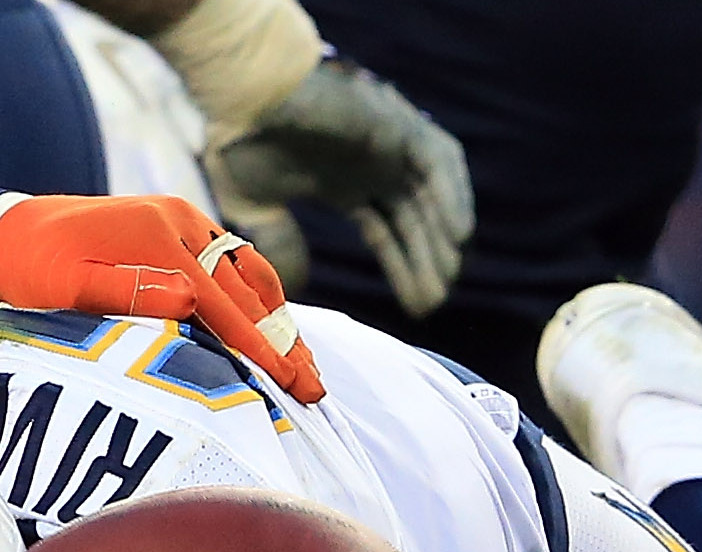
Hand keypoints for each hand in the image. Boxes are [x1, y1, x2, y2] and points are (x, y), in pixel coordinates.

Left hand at [0, 193, 325, 403]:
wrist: (11, 231)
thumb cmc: (34, 270)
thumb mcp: (67, 287)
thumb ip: (126, 293)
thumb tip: (189, 299)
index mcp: (159, 239)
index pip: (225, 305)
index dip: (262, 349)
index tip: (296, 385)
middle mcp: (180, 223)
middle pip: (247, 290)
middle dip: (283, 342)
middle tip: (314, 388)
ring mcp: (183, 222)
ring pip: (247, 273)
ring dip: (277, 317)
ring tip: (302, 362)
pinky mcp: (179, 227)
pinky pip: (230, 264)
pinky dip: (254, 297)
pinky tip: (267, 325)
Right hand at [216, 58, 473, 315]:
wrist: (247, 93)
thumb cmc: (244, 142)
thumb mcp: (257, 207)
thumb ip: (279, 243)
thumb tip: (299, 283)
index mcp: (343, 182)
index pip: (386, 231)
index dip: (403, 267)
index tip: (415, 307)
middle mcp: (373, 163)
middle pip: (412, 220)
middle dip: (425, 262)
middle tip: (433, 303)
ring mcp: (389, 142)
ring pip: (429, 195)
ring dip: (440, 237)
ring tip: (447, 279)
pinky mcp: (398, 123)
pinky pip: (439, 163)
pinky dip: (453, 197)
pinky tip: (458, 236)